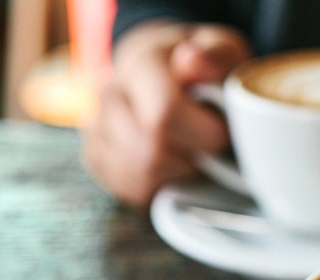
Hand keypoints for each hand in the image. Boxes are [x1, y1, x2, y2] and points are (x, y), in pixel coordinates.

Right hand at [81, 22, 249, 208]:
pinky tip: (174, 167)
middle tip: (210, 145)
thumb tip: (193, 61)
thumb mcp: (221, 49)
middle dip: (193, 158)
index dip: (207, 134)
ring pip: (138, 175)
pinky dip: (160, 187)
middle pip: (150, 152)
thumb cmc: (199, 64)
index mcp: (140, 65)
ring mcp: (96, 128)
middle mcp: (109, 95)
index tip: (224, 130)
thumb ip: (216, 54)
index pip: (164, 116)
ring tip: (192, 153)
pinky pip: (128, 189)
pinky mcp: (95, 157)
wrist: (160, 68)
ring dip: (177, 174)